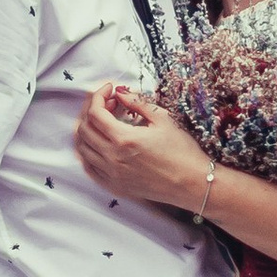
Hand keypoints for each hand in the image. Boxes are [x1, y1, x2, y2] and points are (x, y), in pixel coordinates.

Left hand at [76, 81, 217, 212]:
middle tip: (110, 104)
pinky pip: (90, 168)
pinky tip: (101, 144)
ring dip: (88, 131)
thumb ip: (137, 103)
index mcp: (124, 139)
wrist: (193, 183)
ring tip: (105, 123)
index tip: (110, 90)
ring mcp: (112, 175)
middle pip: (84, 130)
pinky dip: (89, 153)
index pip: (95, 113)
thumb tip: (120, 92)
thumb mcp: (163, 119)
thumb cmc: (182, 151)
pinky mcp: (116, 187)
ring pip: (83, 149)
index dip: (99, 97)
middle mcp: (113, 158)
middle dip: (93, 110)